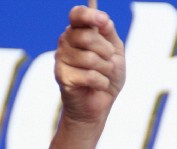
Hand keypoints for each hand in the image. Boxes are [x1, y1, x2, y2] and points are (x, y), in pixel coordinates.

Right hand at [55, 6, 124, 123]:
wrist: (98, 106)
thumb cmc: (105, 77)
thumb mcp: (114, 53)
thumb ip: (109, 34)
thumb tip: (104, 20)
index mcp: (77, 32)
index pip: (77, 15)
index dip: (90, 15)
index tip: (103, 20)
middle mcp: (65, 43)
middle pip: (87, 36)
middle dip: (106, 51)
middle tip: (109, 61)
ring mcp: (61, 60)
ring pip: (89, 58)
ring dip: (105, 69)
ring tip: (104, 76)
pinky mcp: (62, 77)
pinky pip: (89, 76)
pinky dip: (101, 82)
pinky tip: (99, 86)